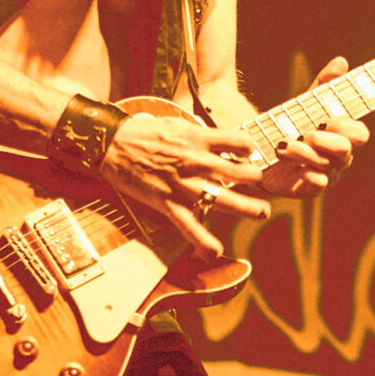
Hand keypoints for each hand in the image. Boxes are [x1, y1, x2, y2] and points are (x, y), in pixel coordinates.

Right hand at [102, 109, 271, 257]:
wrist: (112, 144)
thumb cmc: (144, 132)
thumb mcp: (178, 124)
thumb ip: (201, 135)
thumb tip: (221, 142)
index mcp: (199, 139)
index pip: (240, 142)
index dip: (250, 148)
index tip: (249, 153)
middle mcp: (196, 162)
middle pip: (239, 172)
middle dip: (256, 178)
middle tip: (262, 183)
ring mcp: (183, 184)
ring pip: (223, 198)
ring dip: (247, 207)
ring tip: (262, 211)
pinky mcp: (168, 202)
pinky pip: (189, 225)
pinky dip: (202, 241)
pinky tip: (215, 251)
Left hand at [254, 56, 368, 200]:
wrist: (256, 147)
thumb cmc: (288, 124)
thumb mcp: (304, 102)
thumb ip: (323, 85)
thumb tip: (340, 62)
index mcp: (341, 136)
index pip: (358, 134)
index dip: (349, 129)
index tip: (331, 120)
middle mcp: (336, 157)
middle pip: (346, 152)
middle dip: (329, 142)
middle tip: (310, 134)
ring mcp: (323, 173)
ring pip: (328, 168)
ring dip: (308, 155)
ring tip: (285, 146)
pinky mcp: (305, 189)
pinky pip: (318, 188)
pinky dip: (312, 178)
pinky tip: (300, 171)